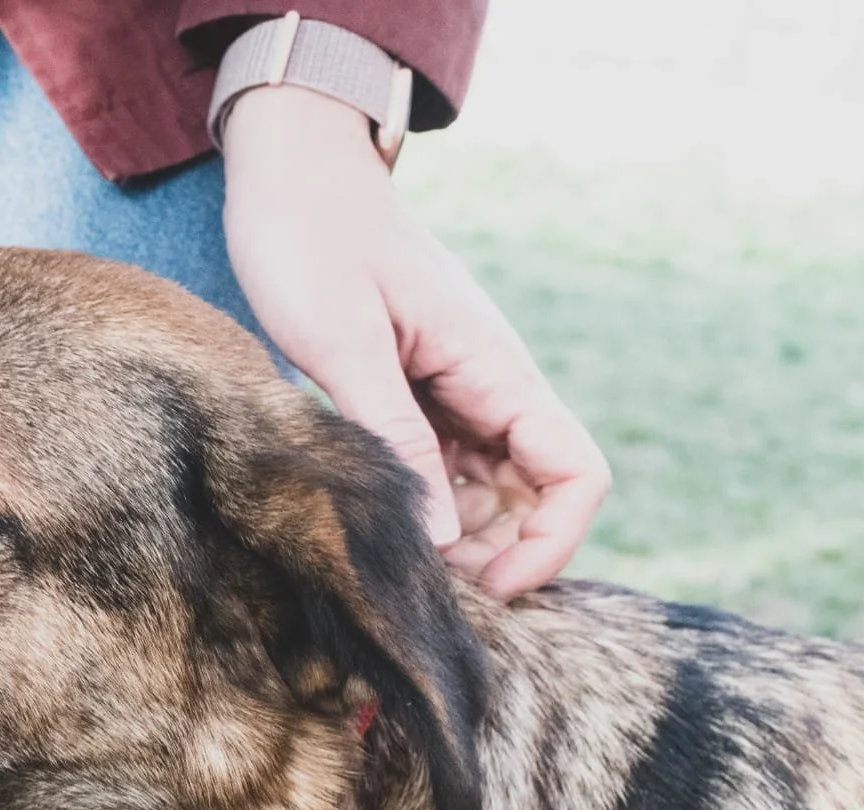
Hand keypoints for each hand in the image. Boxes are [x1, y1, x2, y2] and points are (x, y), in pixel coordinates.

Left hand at [220, 86, 609, 598]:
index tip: (482, 584)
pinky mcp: (412, 392)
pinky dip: (422, 503)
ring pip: (486, 489)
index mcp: (495, 367)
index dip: (549, 542)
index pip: (576, 474)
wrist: (288, 171)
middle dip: (495, 552)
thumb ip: (394, 435)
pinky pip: (440, 465)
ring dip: (456, 535)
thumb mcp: (342, 343)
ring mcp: (453, 389)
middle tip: (416, 581)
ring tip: (388, 558)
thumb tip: (441, 537)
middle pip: (534, 496)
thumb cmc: (310, 240)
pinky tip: (373, 518)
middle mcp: (489, 383)